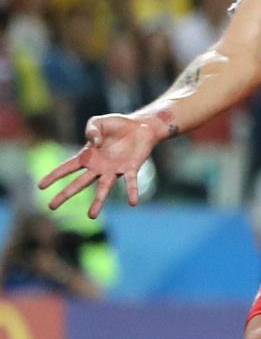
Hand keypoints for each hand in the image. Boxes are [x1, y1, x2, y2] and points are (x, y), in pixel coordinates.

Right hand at [38, 114, 162, 218]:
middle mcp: (99, 167)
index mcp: (88, 157)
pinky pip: (130, 182)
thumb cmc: (117, 125)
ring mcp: (114, 170)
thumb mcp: (98, 122)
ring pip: (103, 188)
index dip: (54, 175)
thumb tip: (94, 143)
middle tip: (51, 207)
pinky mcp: (131, 168)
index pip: (67, 168)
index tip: (40, 186)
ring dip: (98, 202)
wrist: (141, 126)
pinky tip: (133, 203)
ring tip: (91, 216)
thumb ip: (91, 129)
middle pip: (79, 183)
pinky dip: (131, 192)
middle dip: (65, 194)